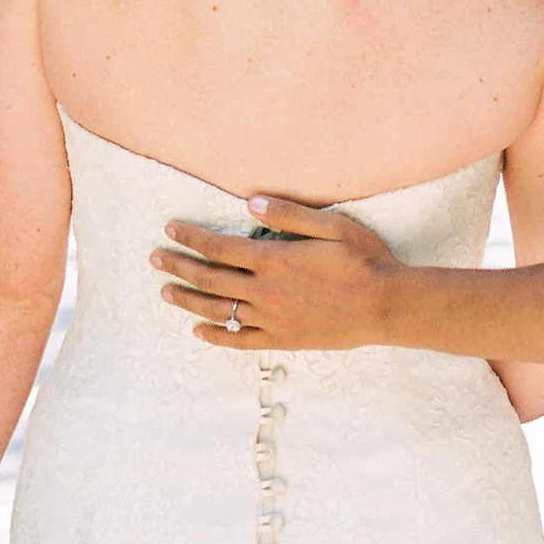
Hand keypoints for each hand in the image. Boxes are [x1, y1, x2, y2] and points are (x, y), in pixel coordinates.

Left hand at [154, 198, 400, 350]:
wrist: (388, 305)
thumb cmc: (365, 260)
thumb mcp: (332, 225)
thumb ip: (289, 214)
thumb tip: (250, 203)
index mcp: (275, 259)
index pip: (219, 246)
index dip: (191, 237)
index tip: (170, 230)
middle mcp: (267, 291)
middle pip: (210, 278)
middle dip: (179, 266)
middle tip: (155, 259)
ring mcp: (273, 319)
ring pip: (219, 310)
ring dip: (188, 300)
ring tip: (166, 292)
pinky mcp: (284, 340)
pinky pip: (241, 341)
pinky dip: (216, 336)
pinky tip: (199, 330)